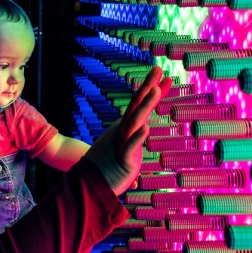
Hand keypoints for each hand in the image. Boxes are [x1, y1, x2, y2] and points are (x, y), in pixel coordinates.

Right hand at [84, 66, 171, 195]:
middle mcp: (122, 131)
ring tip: (156, 90)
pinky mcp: (123, 159)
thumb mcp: (124, 145)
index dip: (150, 88)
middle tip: (158, 68)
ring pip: (134, 121)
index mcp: (124, 127)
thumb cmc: (108, 166)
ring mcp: (122, 143)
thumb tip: (144, 128)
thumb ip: (135, 136)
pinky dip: (137, 137)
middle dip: (148, 86)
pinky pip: (130, 146)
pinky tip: (146, 128)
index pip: (139, 104)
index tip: (162, 73)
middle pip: (136, 105)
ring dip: (145, 105)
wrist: (89, 184)